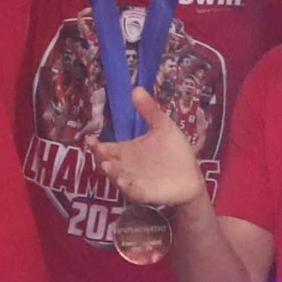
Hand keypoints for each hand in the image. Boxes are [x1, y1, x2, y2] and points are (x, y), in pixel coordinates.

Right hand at [89, 87, 207, 208]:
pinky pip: (134, 193)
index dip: (96, 145)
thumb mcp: (162, 127)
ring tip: (108, 166)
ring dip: (112, 174)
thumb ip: (149, 110)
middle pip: (107, 163)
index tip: (90, 140)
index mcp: (126, 151)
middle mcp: (126, 167)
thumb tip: (136, 88)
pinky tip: (126, 184)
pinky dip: (129, 189)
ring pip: (117, 178)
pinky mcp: (146, 193)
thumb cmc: (173, 151)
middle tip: (100, 151)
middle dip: (102, 158)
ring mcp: (134, 181)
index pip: (105, 149)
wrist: (190, 176)